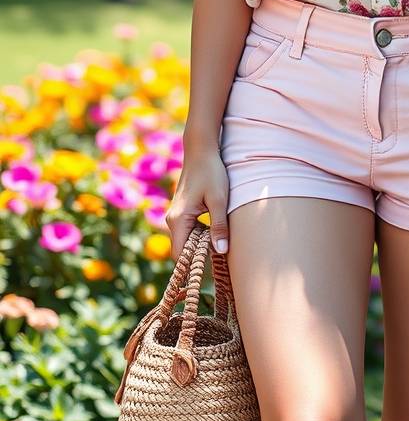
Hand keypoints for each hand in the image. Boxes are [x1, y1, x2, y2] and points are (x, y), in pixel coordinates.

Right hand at [165, 146, 230, 261]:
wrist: (201, 151)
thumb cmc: (211, 172)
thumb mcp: (219, 200)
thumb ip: (219, 226)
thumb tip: (222, 251)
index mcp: (179, 219)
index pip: (180, 255)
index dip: (194, 265)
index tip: (212, 269)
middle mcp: (173, 220)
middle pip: (182, 250)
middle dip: (199, 257)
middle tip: (221, 259)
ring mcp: (176, 216)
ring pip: (186, 241)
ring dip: (201, 246)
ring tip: (221, 245)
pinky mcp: (182, 212)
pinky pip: (188, 232)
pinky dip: (200, 236)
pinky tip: (216, 232)